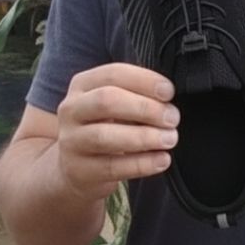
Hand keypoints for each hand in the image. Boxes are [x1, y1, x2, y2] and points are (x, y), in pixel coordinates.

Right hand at [55, 63, 178, 201]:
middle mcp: (72, 110)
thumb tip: (167, 97)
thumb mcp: (112, 104)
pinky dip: (142, 164)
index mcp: (82, 85)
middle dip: (145, 108)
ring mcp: (72, 141)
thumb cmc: (104, 126)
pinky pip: (112, 167)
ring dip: (144, 137)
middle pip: (106, 101)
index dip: (144, 81)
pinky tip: (162, 160)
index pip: (113, 74)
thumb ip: (135, 95)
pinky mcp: (80, 171)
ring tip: (169, 139)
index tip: (169, 92)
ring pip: (105, 136)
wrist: (75, 168)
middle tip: (172, 118)